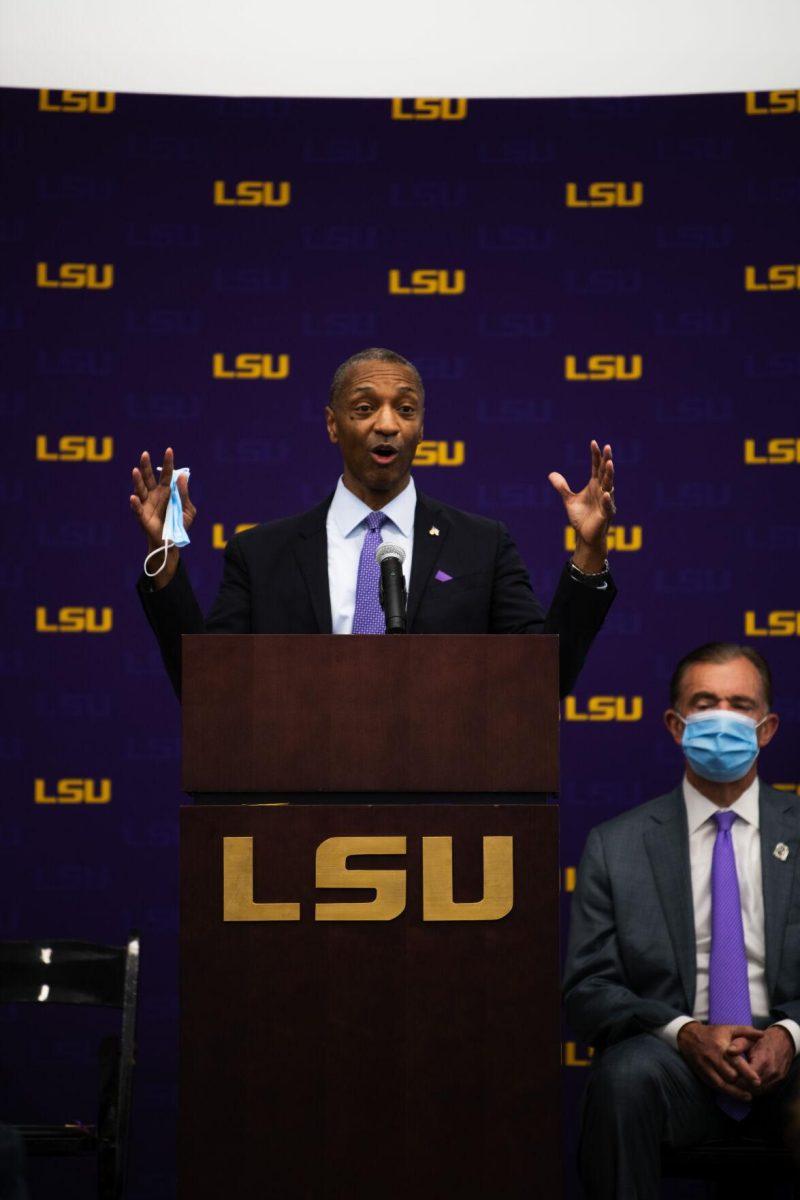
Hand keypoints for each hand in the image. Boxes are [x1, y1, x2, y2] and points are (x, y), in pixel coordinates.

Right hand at [129, 447, 195, 586]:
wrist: (172, 542)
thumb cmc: (179, 524)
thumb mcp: (188, 510)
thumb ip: (185, 494)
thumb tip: (183, 476)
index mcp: (167, 491)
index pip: (167, 474)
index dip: (168, 463)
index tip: (169, 450)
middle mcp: (154, 495)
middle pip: (149, 478)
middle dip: (147, 466)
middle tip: (145, 453)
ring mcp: (147, 504)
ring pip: (140, 489)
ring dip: (137, 480)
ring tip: (135, 471)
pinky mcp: (142, 517)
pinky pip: (137, 509)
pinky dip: (135, 503)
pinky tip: (133, 497)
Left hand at [548, 440, 613, 571]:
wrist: (585, 536)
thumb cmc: (581, 518)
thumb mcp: (569, 500)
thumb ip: (562, 487)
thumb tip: (551, 474)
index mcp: (594, 485)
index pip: (596, 467)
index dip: (595, 455)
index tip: (594, 442)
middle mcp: (602, 490)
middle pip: (605, 472)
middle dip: (606, 460)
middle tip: (607, 447)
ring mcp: (605, 502)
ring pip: (609, 486)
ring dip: (609, 475)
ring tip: (609, 463)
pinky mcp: (606, 515)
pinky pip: (607, 506)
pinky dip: (606, 500)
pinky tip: (605, 492)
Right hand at [677, 1022, 762, 1100]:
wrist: (688, 1037)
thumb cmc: (713, 1033)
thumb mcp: (729, 1029)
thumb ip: (746, 1032)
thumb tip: (763, 1034)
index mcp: (721, 1046)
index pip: (736, 1062)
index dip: (747, 1073)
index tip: (758, 1081)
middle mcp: (713, 1058)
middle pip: (730, 1076)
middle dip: (743, 1082)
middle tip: (756, 1088)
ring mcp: (706, 1068)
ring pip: (722, 1084)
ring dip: (736, 1092)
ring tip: (748, 1096)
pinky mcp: (702, 1075)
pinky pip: (715, 1087)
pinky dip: (726, 1092)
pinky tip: (736, 1095)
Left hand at [729, 1026, 794, 1094]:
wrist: (782, 1042)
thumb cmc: (761, 1041)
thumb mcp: (748, 1039)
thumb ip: (738, 1045)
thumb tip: (728, 1050)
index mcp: (763, 1060)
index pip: (748, 1077)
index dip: (736, 1078)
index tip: (726, 1076)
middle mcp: (772, 1072)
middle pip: (752, 1086)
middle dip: (740, 1086)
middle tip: (728, 1082)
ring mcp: (776, 1079)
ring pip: (758, 1091)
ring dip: (746, 1089)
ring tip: (734, 1084)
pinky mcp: (778, 1083)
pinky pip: (764, 1091)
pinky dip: (753, 1089)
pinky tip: (745, 1084)